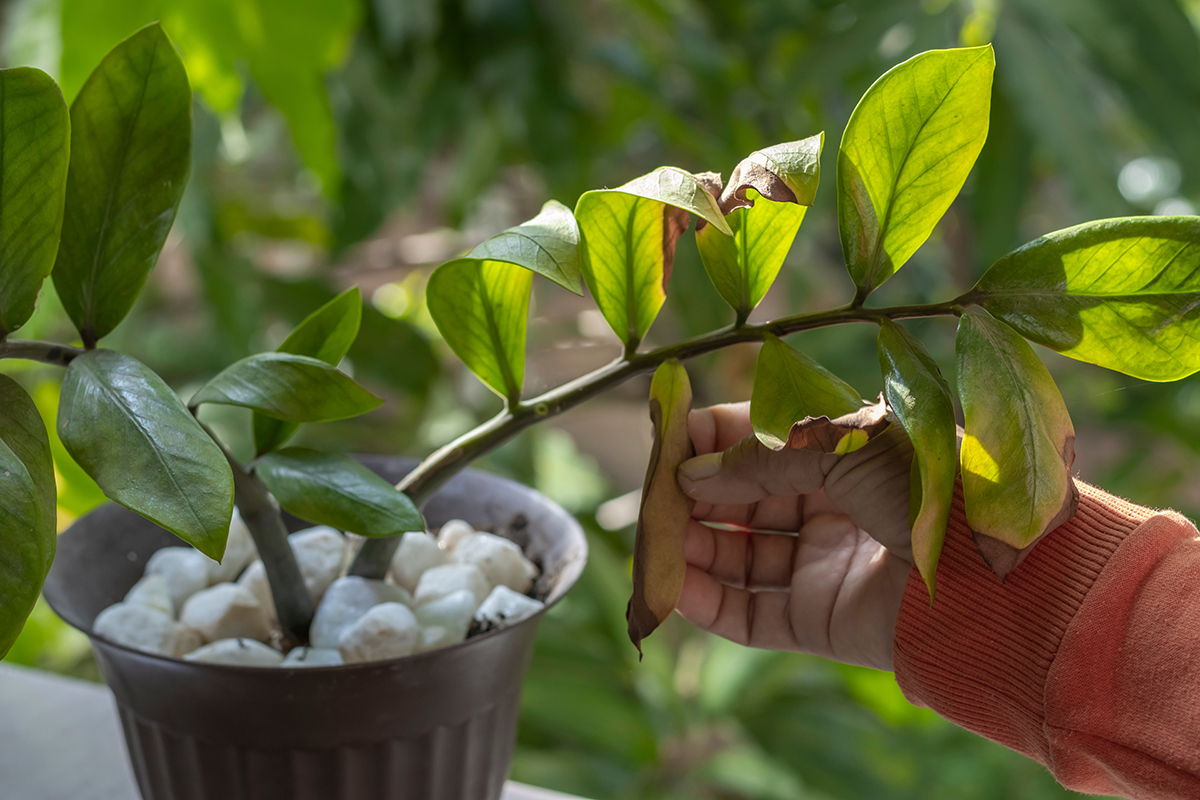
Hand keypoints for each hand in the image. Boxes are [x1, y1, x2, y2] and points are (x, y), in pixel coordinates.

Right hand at [674, 402, 915, 670]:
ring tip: (654, 544)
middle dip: (693, 497)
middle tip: (650, 497)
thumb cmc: (927, 488)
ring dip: (692, 550)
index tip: (665, 437)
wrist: (994, 577)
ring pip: (737, 557)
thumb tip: (690, 474)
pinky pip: (750, 612)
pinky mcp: (819, 620)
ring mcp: (822, 565)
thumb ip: (761, 463)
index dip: (711, 440)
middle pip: (740, 501)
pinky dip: (709, 603)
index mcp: (842, 455)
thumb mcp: (841, 450)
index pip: (759, 442)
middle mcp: (829, 507)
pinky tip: (675, 589)